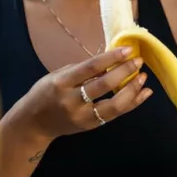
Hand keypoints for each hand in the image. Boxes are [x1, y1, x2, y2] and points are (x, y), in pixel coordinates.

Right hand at [15, 47, 152, 140]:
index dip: (111, 58)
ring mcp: (83, 116)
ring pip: (114, 105)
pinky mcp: (91, 126)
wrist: (33, 124)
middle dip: (124, 72)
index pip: (90, 68)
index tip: (128, 49)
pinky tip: (143, 93)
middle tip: (138, 61)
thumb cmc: (45, 93)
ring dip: (132, 90)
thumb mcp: (58, 75)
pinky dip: (132, 103)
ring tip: (143, 78)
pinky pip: (116, 115)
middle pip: (104, 86)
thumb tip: (111, 60)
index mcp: (62, 82)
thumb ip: (83, 70)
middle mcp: (72, 101)